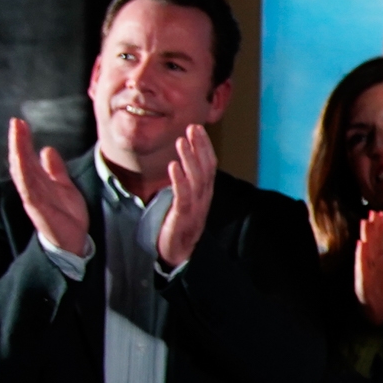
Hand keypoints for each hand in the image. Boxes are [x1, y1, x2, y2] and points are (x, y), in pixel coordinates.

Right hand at [8, 117, 89, 257]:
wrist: (74, 240)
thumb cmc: (67, 215)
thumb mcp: (63, 186)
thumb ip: (55, 169)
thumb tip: (46, 149)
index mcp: (39, 181)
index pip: (27, 157)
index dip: (23, 141)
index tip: (20, 123)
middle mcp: (33, 187)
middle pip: (22, 161)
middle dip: (18, 142)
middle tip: (16, 123)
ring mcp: (33, 198)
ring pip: (22, 172)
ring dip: (18, 152)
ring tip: (17, 134)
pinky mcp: (37, 209)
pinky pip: (28, 189)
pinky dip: (23, 175)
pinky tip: (20, 162)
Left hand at [158, 124, 215, 267]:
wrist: (177, 255)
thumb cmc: (178, 226)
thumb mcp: (185, 202)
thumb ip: (186, 185)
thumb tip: (181, 165)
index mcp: (204, 193)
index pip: (209, 165)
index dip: (204, 146)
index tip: (196, 129)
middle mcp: (203, 198)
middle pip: (206, 168)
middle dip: (200, 147)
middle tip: (192, 128)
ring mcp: (195, 208)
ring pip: (196, 179)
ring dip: (189, 158)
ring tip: (182, 141)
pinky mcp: (183, 217)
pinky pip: (183, 195)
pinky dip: (179, 180)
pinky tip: (173, 166)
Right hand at [351, 211, 382, 326]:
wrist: (380, 316)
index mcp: (380, 263)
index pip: (381, 242)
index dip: (381, 228)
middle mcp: (371, 265)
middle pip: (372, 242)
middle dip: (373, 227)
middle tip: (374, 211)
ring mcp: (366, 272)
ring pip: (365, 250)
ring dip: (365, 236)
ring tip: (366, 221)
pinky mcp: (362, 281)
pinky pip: (361, 266)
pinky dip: (360, 255)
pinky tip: (361, 244)